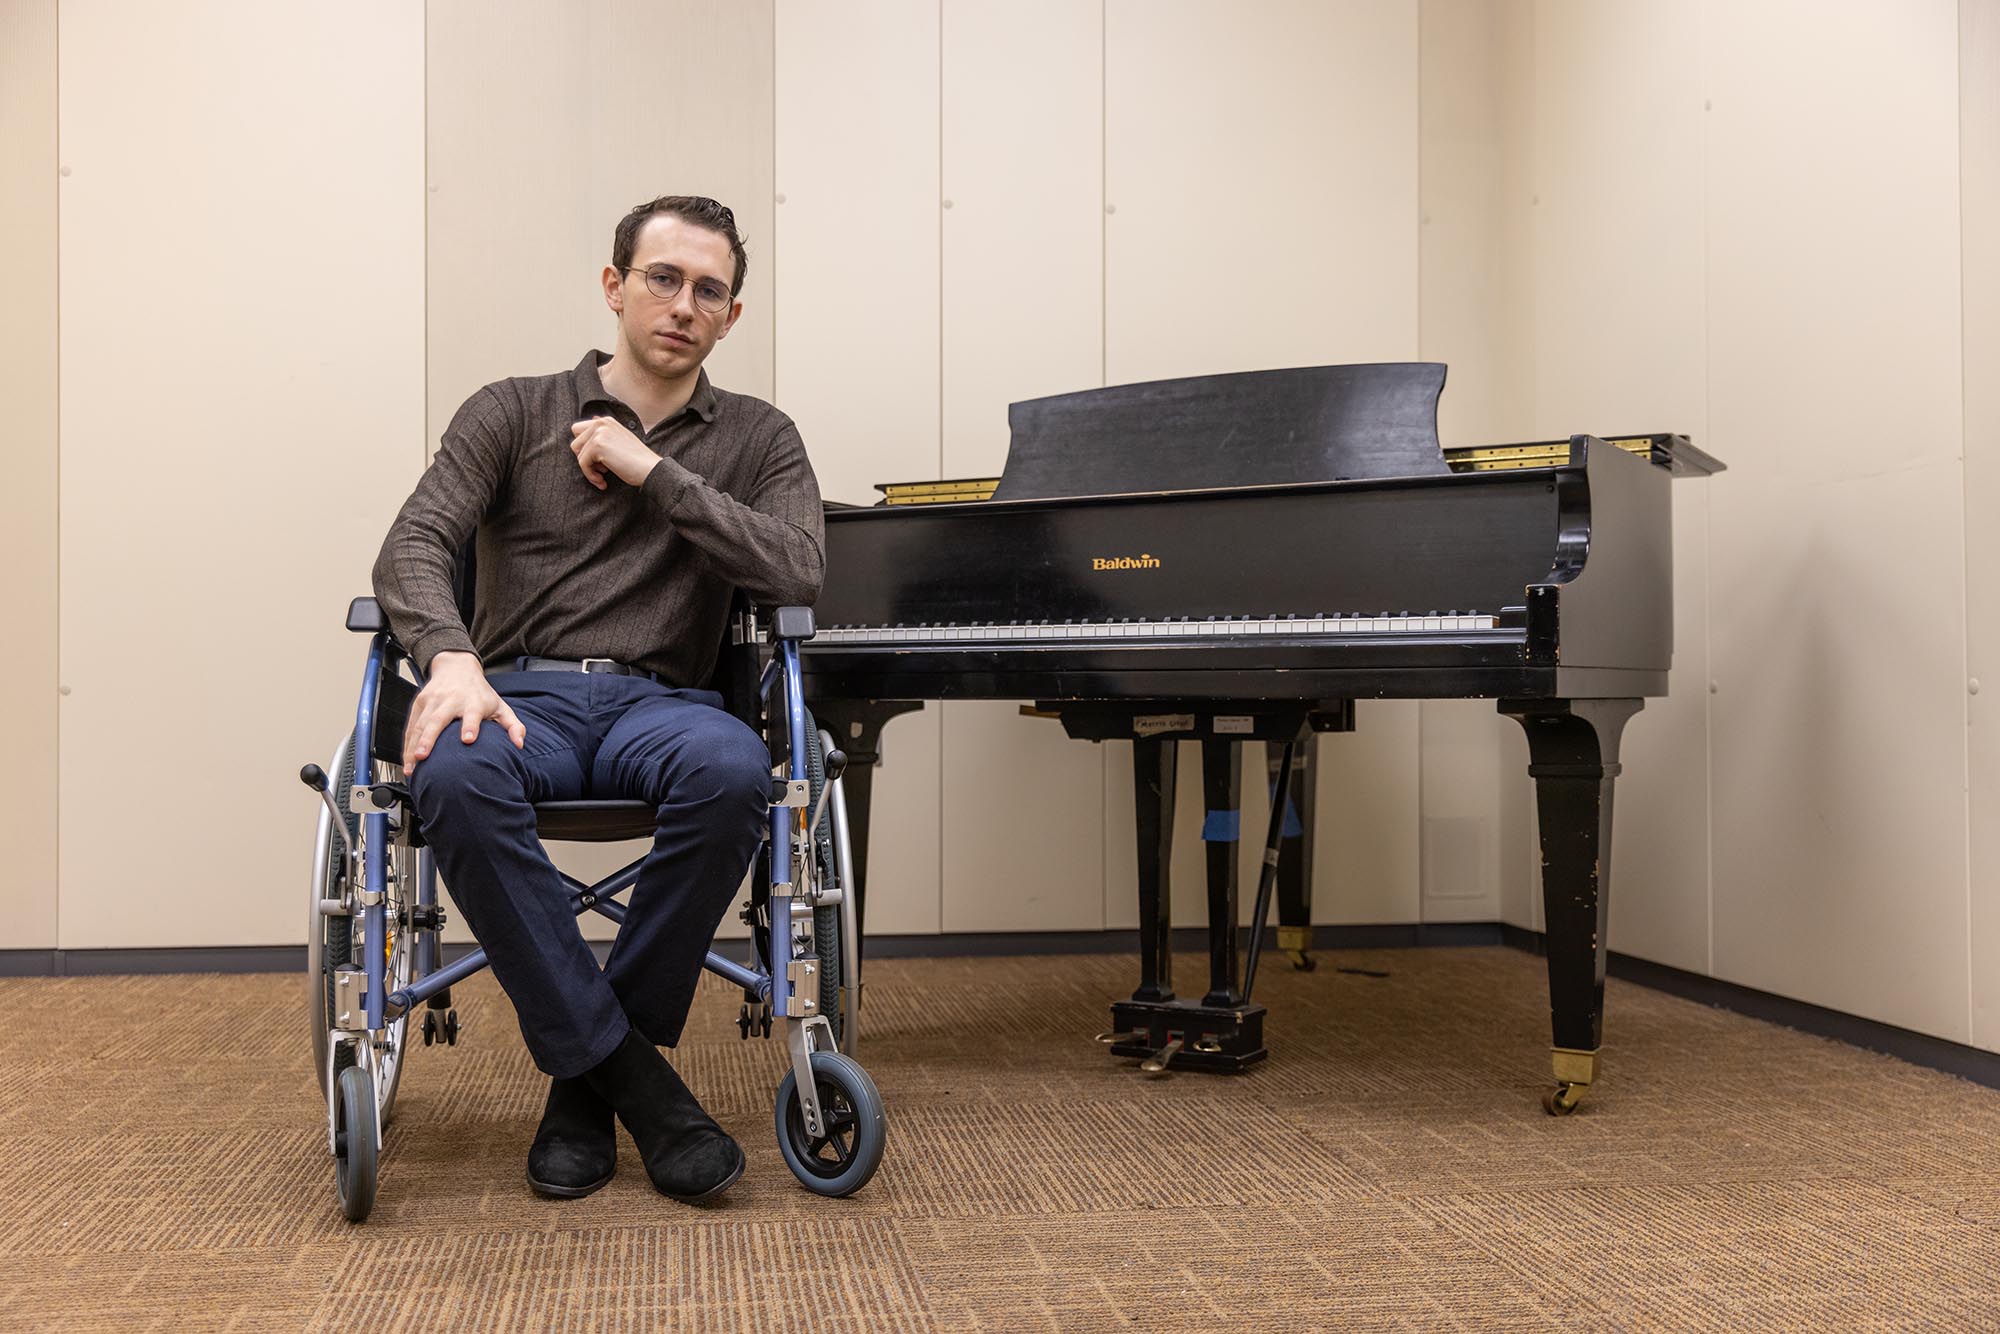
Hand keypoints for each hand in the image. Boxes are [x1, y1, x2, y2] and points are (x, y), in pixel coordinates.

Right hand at [404, 651, 525, 768]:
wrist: (456, 667)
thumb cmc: (480, 692)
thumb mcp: (500, 705)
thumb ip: (512, 725)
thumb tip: (520, 744)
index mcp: (473, 701)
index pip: (472, 714)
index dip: (470, 725)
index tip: (468, 740)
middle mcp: (450, 700)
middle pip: (438, 719)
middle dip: (429, 738)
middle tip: (423, 757)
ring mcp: (432, 701)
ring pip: (419, 724)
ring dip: (413, 746)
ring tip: (411, 767)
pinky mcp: (419, 703)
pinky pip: (410, 726)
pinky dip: (406, 744)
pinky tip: (406, 762)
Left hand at [570, 416, 660, 490]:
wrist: (650, 469)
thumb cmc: (636, 460)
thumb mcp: (618, 442)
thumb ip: (603, 434)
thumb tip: (593, 420)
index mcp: (606, 421)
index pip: (578, 431)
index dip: (585, 448)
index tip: (599, 461)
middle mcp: (601, 422)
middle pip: (575, 442)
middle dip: (585, 458)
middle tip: (601, 468)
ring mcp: (599, 432)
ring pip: (578, 454)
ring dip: (589, 469)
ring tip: (603, 475)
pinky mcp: (597, 445)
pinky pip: (582, 463)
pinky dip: (591, 476)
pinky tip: (603, 481)